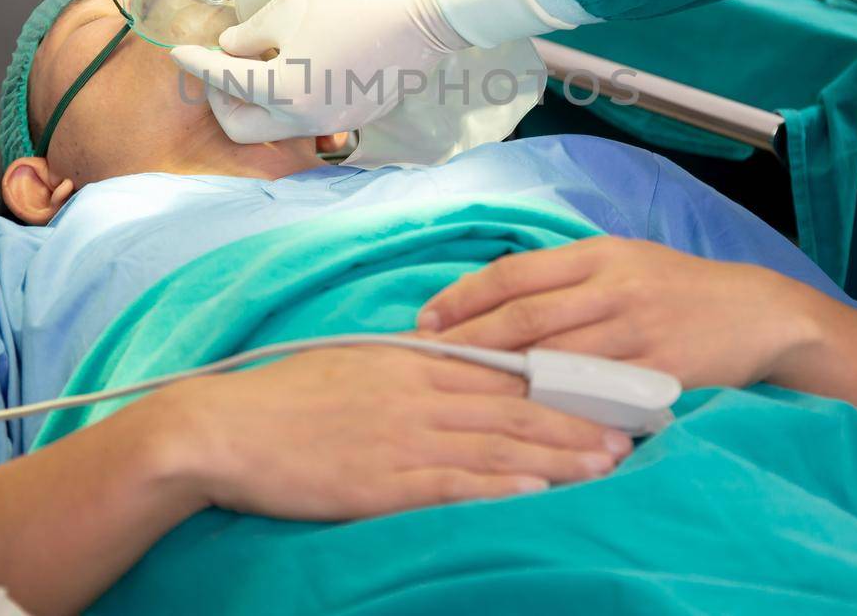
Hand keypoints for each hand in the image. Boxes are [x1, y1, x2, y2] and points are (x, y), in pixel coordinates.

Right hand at [152, 345, 631, 520]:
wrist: (226, 427)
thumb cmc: (285, 395)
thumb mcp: (354, 363)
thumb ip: (408, 365)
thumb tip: (452, 363)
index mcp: (413, 362)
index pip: (502, 369)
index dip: (559, 379)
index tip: (605, 385)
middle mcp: (418, 395)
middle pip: (514, 406)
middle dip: (576, 418)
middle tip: (630, 428)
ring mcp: (403, 438)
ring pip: (495, 445)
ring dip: (555, 455)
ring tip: (606, 463)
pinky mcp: (382, 483)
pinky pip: (452, 486)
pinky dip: (499, 488)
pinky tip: (537, 492)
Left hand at [170, 0, 467, 142]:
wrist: (429, 7)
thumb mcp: (292, 3)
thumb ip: (252, 33)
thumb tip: (233, 49)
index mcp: (283, 90)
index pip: (223, 80)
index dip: (195, 64)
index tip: (178, 54)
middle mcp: (307, 119)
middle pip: (245, 128)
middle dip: (223, 101)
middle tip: (221, 69)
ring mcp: (337, 122)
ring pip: (280, 125)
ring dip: (260, 101)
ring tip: (263, 61)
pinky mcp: (360, 115)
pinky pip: (313, 116)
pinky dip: (295, 98)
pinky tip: (301, 65)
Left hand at [418, 237, 822, 390]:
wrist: (758, 312)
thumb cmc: (678, 288)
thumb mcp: (624, 260)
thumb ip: (566, 276)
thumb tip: (494, 296)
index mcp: (598, 254)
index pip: (514, 273)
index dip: (464, 296)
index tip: (426, 320)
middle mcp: (614, 287)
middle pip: (526, 317)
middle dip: (468, 341)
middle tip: (425, 362)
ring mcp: (639, 331)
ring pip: (555, 359)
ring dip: (502, 380)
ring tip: (458, 395)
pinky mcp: (661, 373)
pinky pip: (598, 395)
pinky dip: (557, 408)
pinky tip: (523, 421)